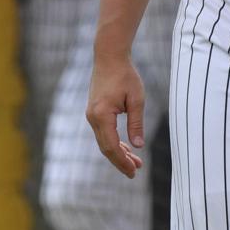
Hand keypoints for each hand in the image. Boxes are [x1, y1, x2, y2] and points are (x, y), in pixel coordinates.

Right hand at [85, 54, 145, 178]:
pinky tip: (126, 147)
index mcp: (102, 115)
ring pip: (104, 141)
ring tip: (135, 162)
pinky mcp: (95, 112)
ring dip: (118, 152)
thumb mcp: (136, 99)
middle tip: (135, 172)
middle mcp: (93, 118)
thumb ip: (136, 123)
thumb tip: (138, 146)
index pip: (111, 146)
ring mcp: (91, 115)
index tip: (134, 171)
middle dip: (120, 161)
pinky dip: (114, 141)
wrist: (109, 57)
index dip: (122, 161)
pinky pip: (104, 133)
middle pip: (106, 147)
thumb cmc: (125, 75)